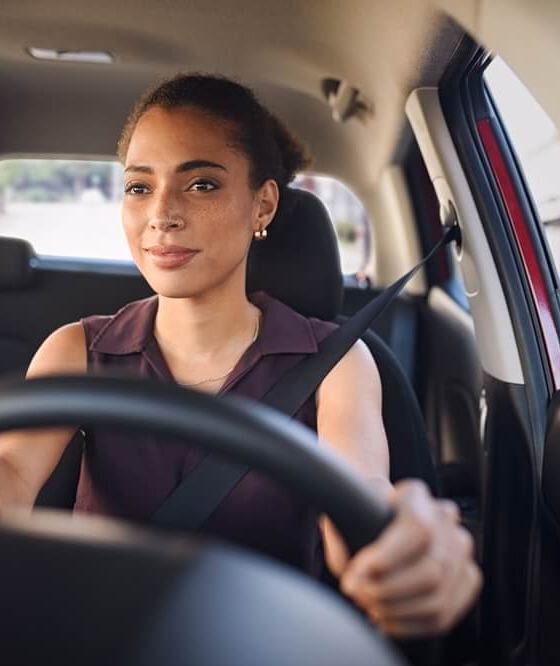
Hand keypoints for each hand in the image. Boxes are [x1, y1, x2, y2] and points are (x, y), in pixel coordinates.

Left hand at [339, 480, 481, 636]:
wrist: (376, 514)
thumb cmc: (358, 516)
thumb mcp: (340, 521)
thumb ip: (342, 545)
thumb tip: (356, 581)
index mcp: (414, 495)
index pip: (417, 529)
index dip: (388, 559)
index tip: (355, 576)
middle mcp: (444, 518)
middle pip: (431, 569)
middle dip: (388, 591)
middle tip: (357, 594)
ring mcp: (460, 548)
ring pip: (438, 596)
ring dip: (397, 611)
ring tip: (369, 607)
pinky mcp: (467, 577)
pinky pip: (444, 615)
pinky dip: (409, 625)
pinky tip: (385, 619)